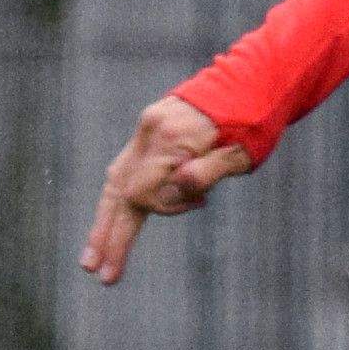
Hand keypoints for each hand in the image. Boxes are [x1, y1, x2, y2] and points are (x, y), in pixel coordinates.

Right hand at [79, 92, 255, 285]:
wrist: (254, 77)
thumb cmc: (256, 119)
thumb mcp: (243, 151)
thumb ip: (210, 172)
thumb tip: (180, 188)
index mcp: (171, 137)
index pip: (144, 192)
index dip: (164, 209)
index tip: (200, 203)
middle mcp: (149, 131)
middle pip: (118, 191)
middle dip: (107, 234)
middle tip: (96, 272)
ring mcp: (146, 128)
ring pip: (116, 181)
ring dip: (105, 221)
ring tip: (92, 258)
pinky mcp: (150, 128)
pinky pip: (128, 167)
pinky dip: (121, 196)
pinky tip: (110, 221)